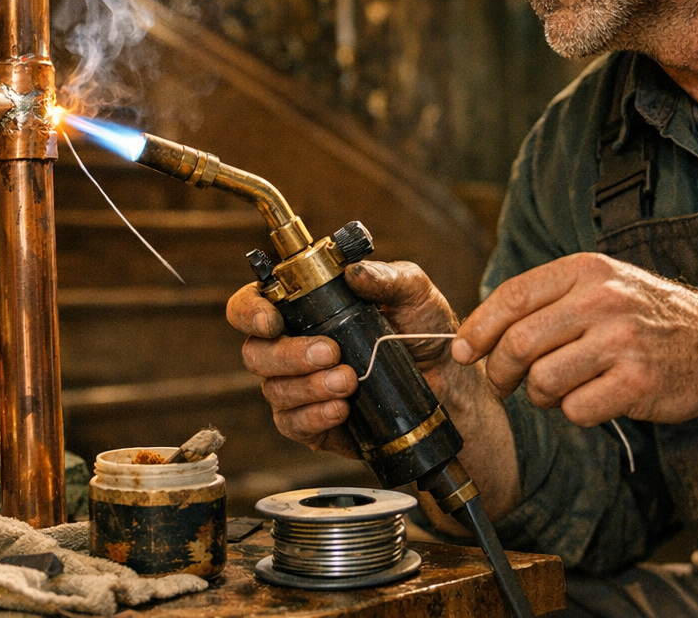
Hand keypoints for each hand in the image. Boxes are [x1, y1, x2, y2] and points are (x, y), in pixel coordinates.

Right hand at [225, 260, 459, 456]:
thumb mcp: (415, 294)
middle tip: (330, 352)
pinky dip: (314, 416)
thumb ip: (387, 277)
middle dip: (288, 355)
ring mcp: (298, 387)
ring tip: (349, 381)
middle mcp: (291, 346)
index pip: (252, 304)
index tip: (271, 321)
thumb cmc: (423, 330)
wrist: (447, 384)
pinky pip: (293, 424)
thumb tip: (354, 272)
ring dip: (309, 386)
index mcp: (304, 308)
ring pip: (274, 390)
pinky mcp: (311, 423)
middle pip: (256, 353)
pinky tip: (341, 409)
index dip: (250, 311)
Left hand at [451, 252, 697, 426]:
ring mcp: (621, 341)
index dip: (479, 327)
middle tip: (503, 384)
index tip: (462, 350)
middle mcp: (603, 299)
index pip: (512, 296)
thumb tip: (479, 330)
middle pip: (519, 342)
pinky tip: (596, 400)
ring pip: (543, 380)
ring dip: (541, 396)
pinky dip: (577, 413)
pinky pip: (576, 410)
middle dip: (500, 371)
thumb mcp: (604, 285)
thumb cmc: (651, 318)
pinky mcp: (637, 382)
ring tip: (561, 390)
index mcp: (587, 270)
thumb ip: (550, 300)